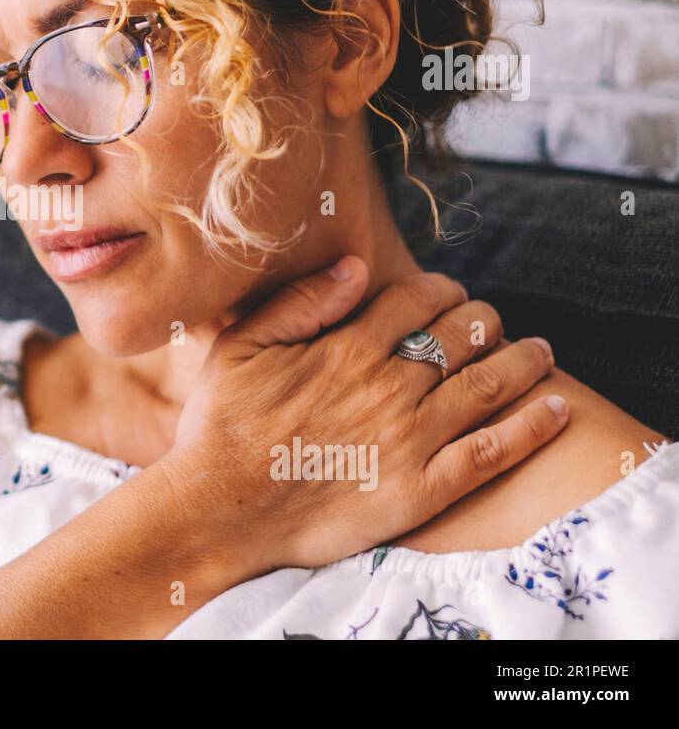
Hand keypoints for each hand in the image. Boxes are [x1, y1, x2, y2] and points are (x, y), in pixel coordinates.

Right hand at [162, 255, 565, 587]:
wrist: (219, 510)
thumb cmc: (221, 426)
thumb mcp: (241, 346)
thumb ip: (300, 302)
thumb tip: (355, 265)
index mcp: (347, 348)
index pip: (418, 298)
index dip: (442, 289)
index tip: (448, 294)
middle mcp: (388, 387)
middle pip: (463, 334)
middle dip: (485, 318)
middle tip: (490, 322)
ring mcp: (410, 439)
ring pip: (488, 384)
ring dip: (523, 360)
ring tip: (541, 352)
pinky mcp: (422, 490)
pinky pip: (493, 452)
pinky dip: (531, 426)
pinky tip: (555, 408)